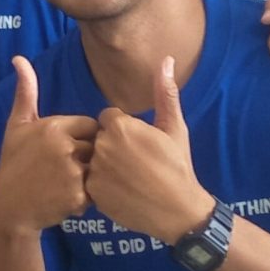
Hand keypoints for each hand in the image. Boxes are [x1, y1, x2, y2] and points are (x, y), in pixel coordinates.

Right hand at [0, 56, 96, 236]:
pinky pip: (97, 191)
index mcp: (54, 126)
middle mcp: (64, 146)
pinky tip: (65, 198)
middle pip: (97, 146)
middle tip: (64, 171)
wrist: (7, 207)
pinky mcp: (78, 196)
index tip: (65, 151)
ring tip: (65, 183)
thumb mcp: (17, 126)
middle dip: (87, 157)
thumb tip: (19, 58)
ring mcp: (72, 172)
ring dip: (89, 177)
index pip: (90, 126)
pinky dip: (86, 197)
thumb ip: (25, 92)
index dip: (82, 138)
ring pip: (99, 168)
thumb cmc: (13, 163)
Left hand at [87, 57, 211, 243]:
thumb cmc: (178, 166)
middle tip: (136, 164)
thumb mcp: (174, 128)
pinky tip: (122, 192)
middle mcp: (102, 146)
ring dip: (105, 166)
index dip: (124, 131)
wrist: (179, 211)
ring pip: (93, 160)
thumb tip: (166, 59)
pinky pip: (90, 182)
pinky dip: (102, 186)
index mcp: (120, 126)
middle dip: (113, 148)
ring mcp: (95, 170)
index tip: (139, 145)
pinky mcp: (93, 192)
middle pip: (99, 139)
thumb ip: (165, 93)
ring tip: (129, 179)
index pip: (108, 119)